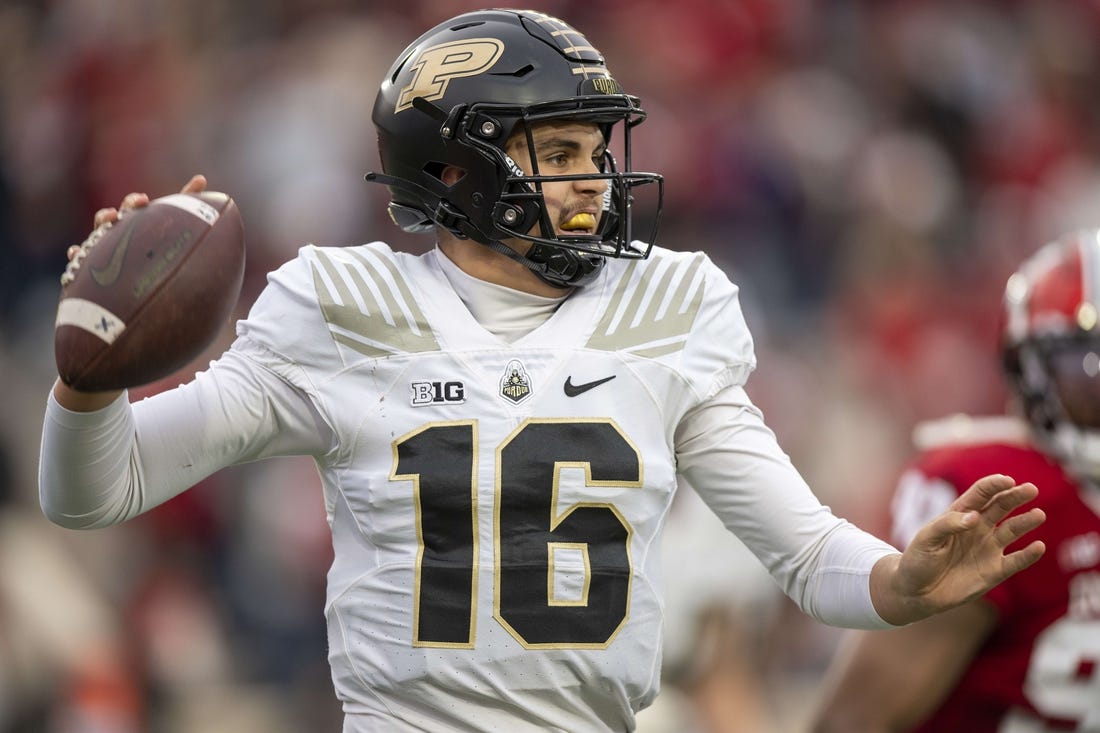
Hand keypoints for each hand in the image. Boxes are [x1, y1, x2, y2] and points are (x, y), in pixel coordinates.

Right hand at [53, 175, 207, 411]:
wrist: (119, 353)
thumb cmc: (152, 326)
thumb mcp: (182, 314)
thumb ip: (200, 303)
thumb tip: (234, 314)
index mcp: (158, 251)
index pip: (176, 220)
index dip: (188, 199)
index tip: (203, 182)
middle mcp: (132, 251)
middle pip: (133, 217)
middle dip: (136, 203)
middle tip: (143, 202)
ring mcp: (106, 261)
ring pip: (102, 230)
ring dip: (105, 219)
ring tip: (111, 218)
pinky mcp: (82, 277)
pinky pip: (76, 263)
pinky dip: (78, 255)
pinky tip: (78, 253)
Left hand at [871, 474, 1045, 625]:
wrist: (916, 592)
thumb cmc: (918, 559)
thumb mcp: (927, 538)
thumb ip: (948, 525)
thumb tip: (974, 517)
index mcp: (959, 515)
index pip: (980, 494)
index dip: (994, 485)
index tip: (1008, 480)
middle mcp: (978, 528)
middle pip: (1001, 507)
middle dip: (1015, 497)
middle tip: (1031, 489)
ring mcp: (988, 548)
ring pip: (1012, 531)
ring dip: (1025, 522)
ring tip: (1038, 514)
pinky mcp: (995, 571)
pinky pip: (1016, 561)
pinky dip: (1028, 555)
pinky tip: (1039, 547)